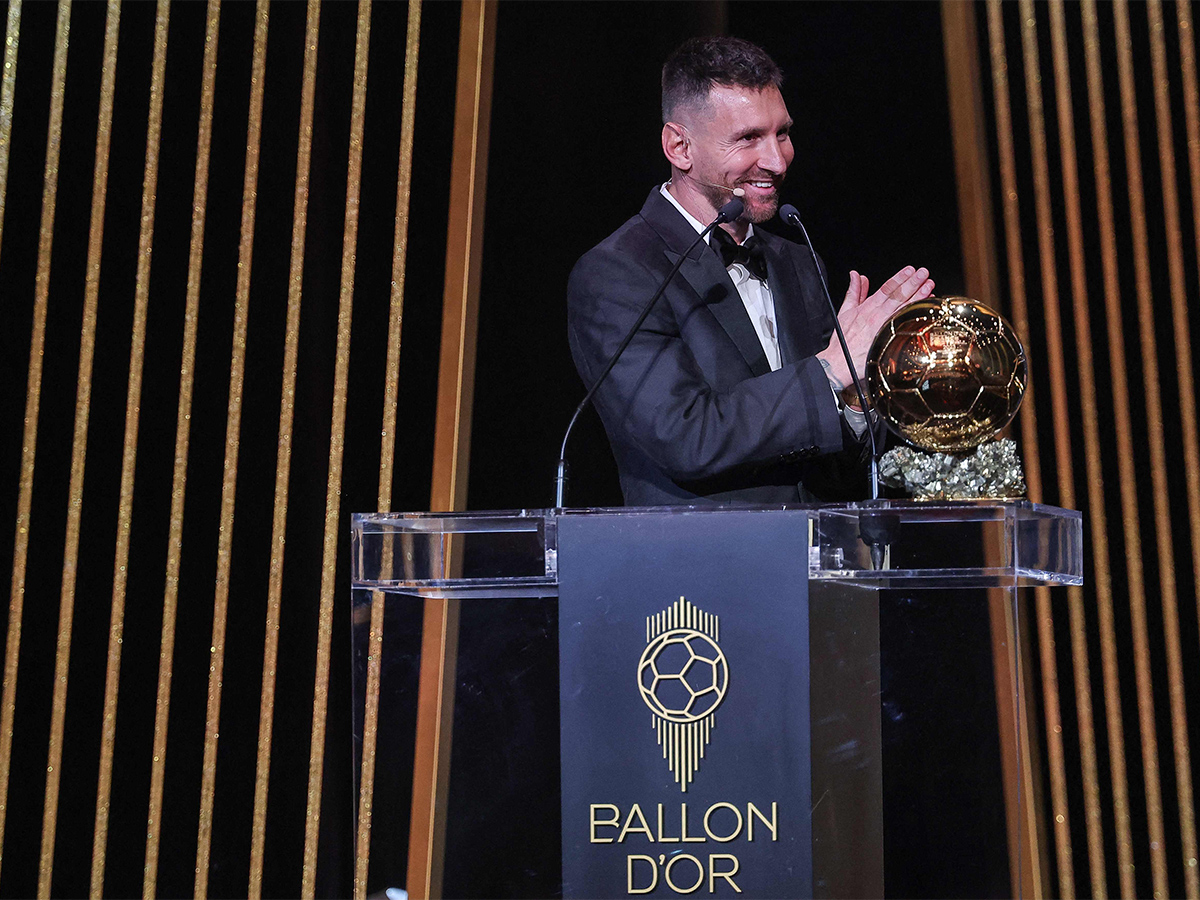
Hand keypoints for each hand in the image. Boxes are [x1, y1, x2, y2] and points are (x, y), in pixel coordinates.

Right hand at [817, 266, 933, 389]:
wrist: (839, 362)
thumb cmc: (843, 341)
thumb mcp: (844, 311)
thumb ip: (853, 291)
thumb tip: (856, 276)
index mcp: (867, 307)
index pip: (886, 288)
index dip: (899, 277)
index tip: (910, 269)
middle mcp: (878, 315)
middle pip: (898, 295)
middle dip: (912, 282)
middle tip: (924, 273)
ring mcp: (885, 326)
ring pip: (904, 307)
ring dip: (918, 295)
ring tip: (929, 285)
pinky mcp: (889, 338)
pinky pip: (905, 322)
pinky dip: (916, 313)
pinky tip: (925, 306)